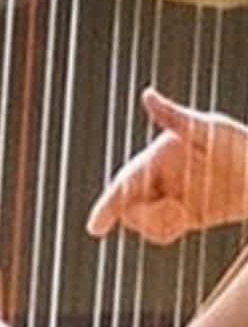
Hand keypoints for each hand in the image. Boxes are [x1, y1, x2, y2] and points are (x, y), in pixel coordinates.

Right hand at [86, 89, 247, 244]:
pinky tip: (186, 222)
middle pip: (127, 204)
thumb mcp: (212, 130)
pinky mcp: (187, 217)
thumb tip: (147, 95)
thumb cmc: (246, 147)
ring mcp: (172, 197)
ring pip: (142, 221)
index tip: (95, 228)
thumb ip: (176, 118)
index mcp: (160, 156)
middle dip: (142, 215)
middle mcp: (160, 177)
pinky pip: (160, 232)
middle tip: (176, 216)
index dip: (107, 205)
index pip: (125, 181)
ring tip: (185, 217)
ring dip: (157, 225)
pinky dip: (166, 231)